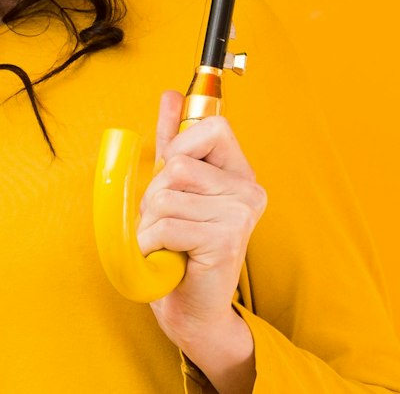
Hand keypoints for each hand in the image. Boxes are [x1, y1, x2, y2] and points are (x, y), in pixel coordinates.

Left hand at [140, 90, 264, 378]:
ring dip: (151, 223)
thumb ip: (174, 140)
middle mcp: (249, 191)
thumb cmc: (180, 243)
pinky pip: (166, 226)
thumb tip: (171, 96)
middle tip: (168, 222)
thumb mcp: (174, 185)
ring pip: (166, 196)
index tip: (176, 177)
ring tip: (168, 241)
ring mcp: (241, 216)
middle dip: (156, 194)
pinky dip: (152, 243)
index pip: (212, 127)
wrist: (189, 304)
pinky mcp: (226, 241)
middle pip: (177, 166)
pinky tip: (168, 256)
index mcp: (239, 173)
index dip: (180, 147)